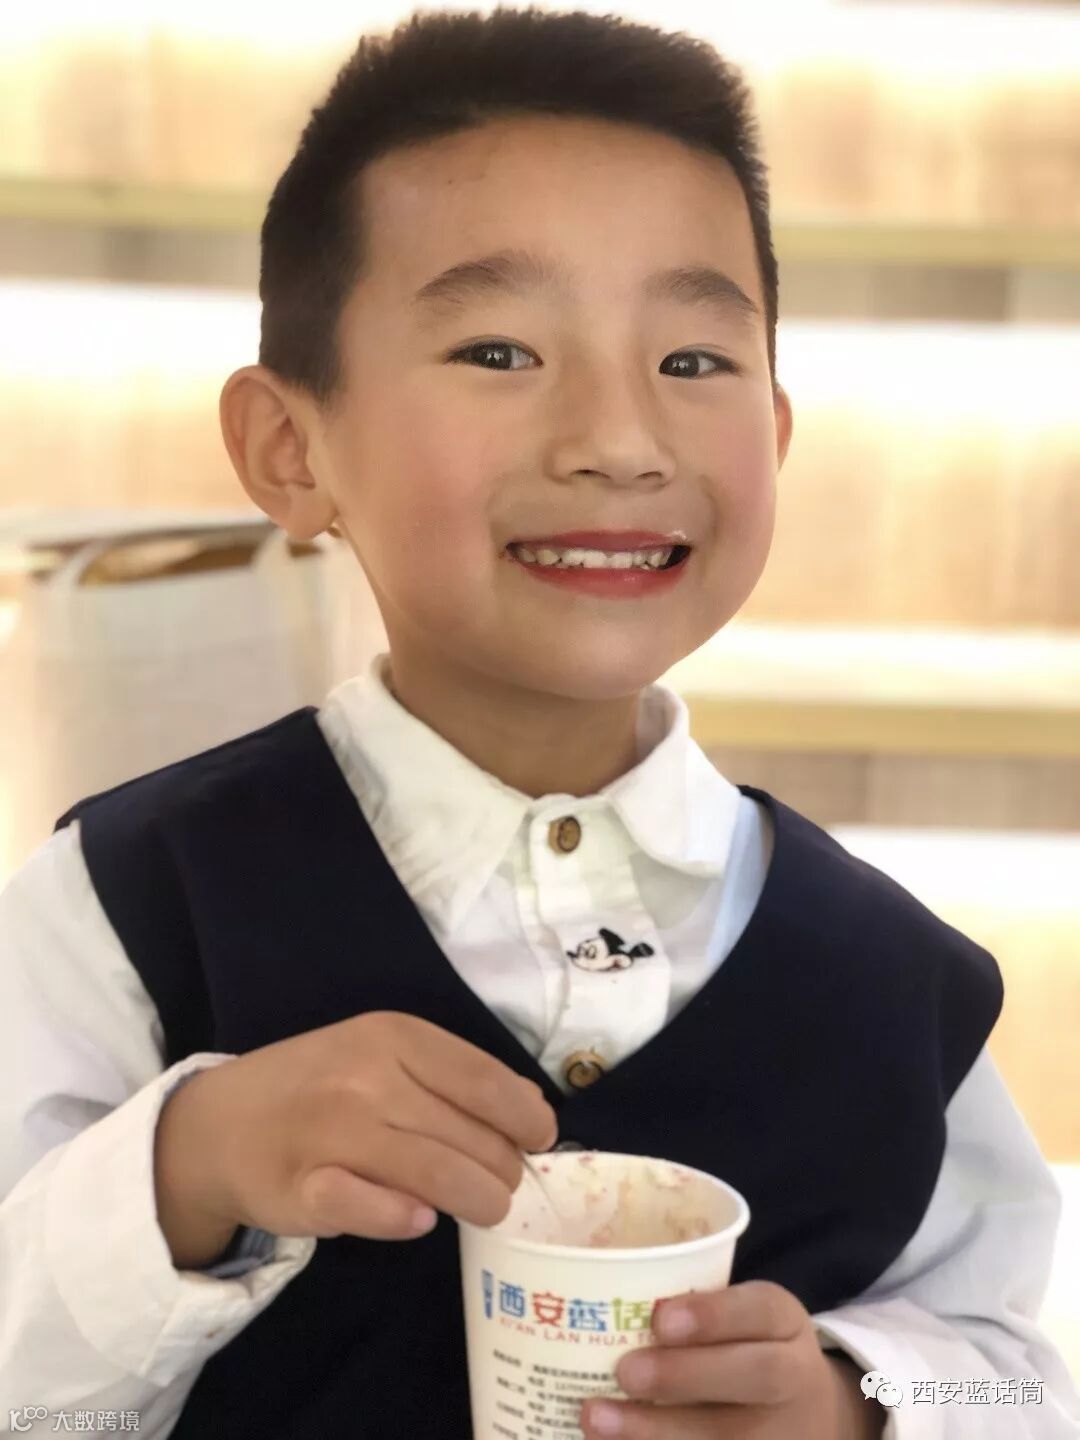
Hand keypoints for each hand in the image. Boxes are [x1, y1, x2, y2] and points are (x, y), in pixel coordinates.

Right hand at [153, 1010, 557, 1265]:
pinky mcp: (302, 1189)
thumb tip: (533, 1111)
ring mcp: (331, 1133)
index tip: (542, 1142)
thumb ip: (451, 1076)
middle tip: (504, 1186)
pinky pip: (371, 1209)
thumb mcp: (381, 1055)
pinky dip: (404, 1218)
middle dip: (503, 1171)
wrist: (218, 1123)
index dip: (527, 1119)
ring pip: (437, 1174)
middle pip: (471, 1137)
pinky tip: (420, 1220)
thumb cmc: (319, 1086)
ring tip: (485, 1210)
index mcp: (393, 1036)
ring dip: (477, 1201)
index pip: (486, 1082)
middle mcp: (366, 1078)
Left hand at [579, 1280, 884, 1438]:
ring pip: (727, 1435)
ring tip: (596, 1418)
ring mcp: (781, 1432)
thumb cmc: (744, 1349)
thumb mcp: (740, 1318)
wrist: (809, 1416)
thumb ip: (691, 1308)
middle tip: (624, 1370)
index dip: (713, 1315)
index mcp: (784, 1323)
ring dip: (656, 1430)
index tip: (661, 1318)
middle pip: (755, 1376)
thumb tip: (596, 1291)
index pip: (760, 1309)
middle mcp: (793, 1378)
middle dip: (684, 1375)